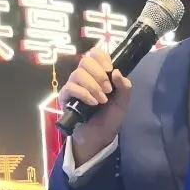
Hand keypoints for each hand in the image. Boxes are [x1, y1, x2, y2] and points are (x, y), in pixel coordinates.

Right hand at [59, 47, 132, 164]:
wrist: (100, 136)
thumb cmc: (110, 117)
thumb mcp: (123, 102)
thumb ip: (124, 87)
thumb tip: (116, 72)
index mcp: (98, 73)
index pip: (95, 53)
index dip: (101, 57)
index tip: (109, 69)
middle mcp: (84, 76)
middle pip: (85, 61)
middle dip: (99, 75)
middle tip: (108, 90)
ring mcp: (73, 86)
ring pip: (78, 74)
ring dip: (93, 86)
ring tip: (102, 100)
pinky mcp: (65, 97)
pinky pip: (70, 88)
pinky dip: (83, 94)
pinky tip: (92, 103)